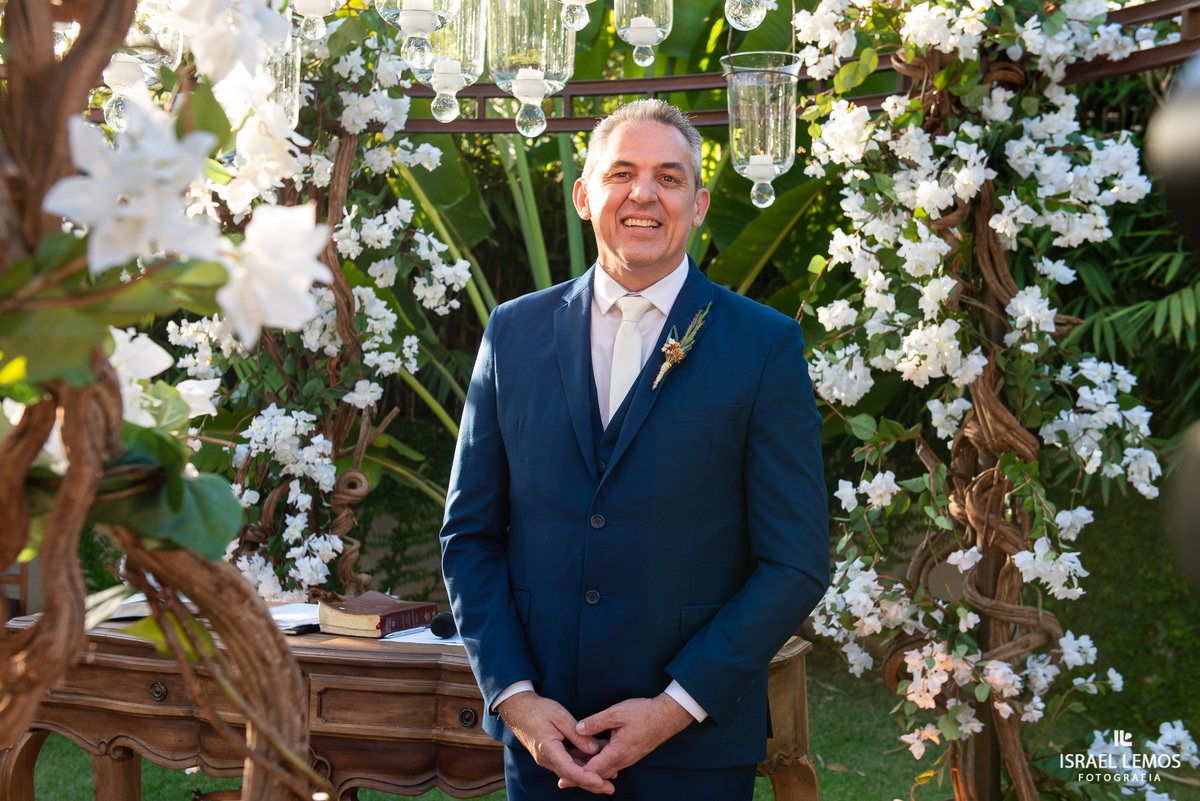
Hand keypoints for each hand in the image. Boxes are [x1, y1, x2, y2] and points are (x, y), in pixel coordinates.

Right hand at [496, 691, 613, 794]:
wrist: (518, 709)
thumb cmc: (538, 710)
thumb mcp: (560, 716)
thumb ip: (577, 734)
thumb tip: (594, 749)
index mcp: (548, 749)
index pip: (569, 770)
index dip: (586, 777)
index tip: (601, 781)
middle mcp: (547, 759)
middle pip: (572, 776)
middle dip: (592, 783)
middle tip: (610, 788)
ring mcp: (548, 758)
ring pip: (571, 772)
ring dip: (588, 774)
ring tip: (609, 776)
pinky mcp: (550, 755)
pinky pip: (567, 764)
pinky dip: (581, 765)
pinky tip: (595, 763)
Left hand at [572, 694, 693, 781]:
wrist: (667, 716)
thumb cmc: (644, 713)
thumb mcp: (616, 712)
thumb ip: (595, 722)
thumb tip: (578, 729)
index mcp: (617, 752)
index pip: (593, 770)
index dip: (576, 774)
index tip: (563, 779)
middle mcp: (623, 759)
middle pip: (597, 773)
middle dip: (580, 775)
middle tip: (563, 778)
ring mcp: (628, 757)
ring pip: (605, 767)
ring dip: (589, 767)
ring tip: (573, 764)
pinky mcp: (630, 752)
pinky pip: (612, 760)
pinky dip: (599, 760)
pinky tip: (591, 753)